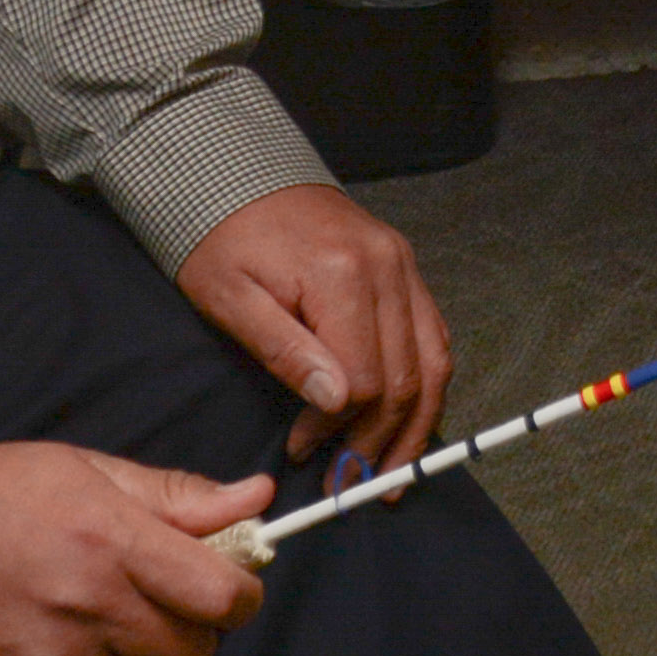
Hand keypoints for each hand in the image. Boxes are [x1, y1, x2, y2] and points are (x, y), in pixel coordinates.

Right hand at [0, 443, 271, 655]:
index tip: (230, 583)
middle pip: (194, 650)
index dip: (241, 592)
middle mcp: (89, 608)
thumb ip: (178, 494)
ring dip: (136, 652)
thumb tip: (256, 497)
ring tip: (91, 609)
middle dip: (191, 625)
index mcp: (113, 543)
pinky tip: (51, 636)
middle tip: (157, 595)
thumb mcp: (89, 471)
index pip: (222, 596)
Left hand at [180, 183, 451, 468]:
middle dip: (380, 440)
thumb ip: (285, 350)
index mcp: (341, 276)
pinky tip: (409, 417)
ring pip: (433, 361)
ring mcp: (403, 264)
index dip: (337, 427)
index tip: (302, 451)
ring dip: (417, 423)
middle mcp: (387, 269)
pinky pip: (433, 335)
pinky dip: (426, 383)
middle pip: (405, 378)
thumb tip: (335, 401)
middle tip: (349, 481)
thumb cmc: (223, 240)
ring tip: (394, 470)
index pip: (362, 379)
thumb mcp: (231, 298)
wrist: (240, 175)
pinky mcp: (405, 265)